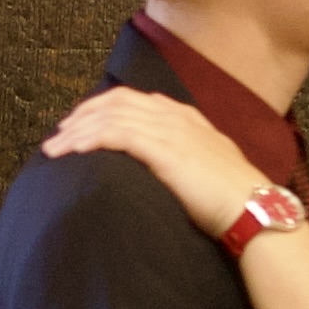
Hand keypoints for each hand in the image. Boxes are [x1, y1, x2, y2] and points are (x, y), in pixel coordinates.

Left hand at [41, 88, 274, 234]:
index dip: (101, 109)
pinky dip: (90, 140)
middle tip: (58, 137)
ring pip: (110, 117)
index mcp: (186, 117)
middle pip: (116, 102)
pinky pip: (116, 135)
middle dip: (81, 118)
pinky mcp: (164, 150)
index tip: (80, 125)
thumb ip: (186, 158)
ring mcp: (170, 131)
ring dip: (77, 132)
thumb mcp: (209, 167)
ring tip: (54, 149)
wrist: (254, 208)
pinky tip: (73, 151)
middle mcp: (175, 117)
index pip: (133, 99)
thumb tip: (165, 169)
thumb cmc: (234, 198)